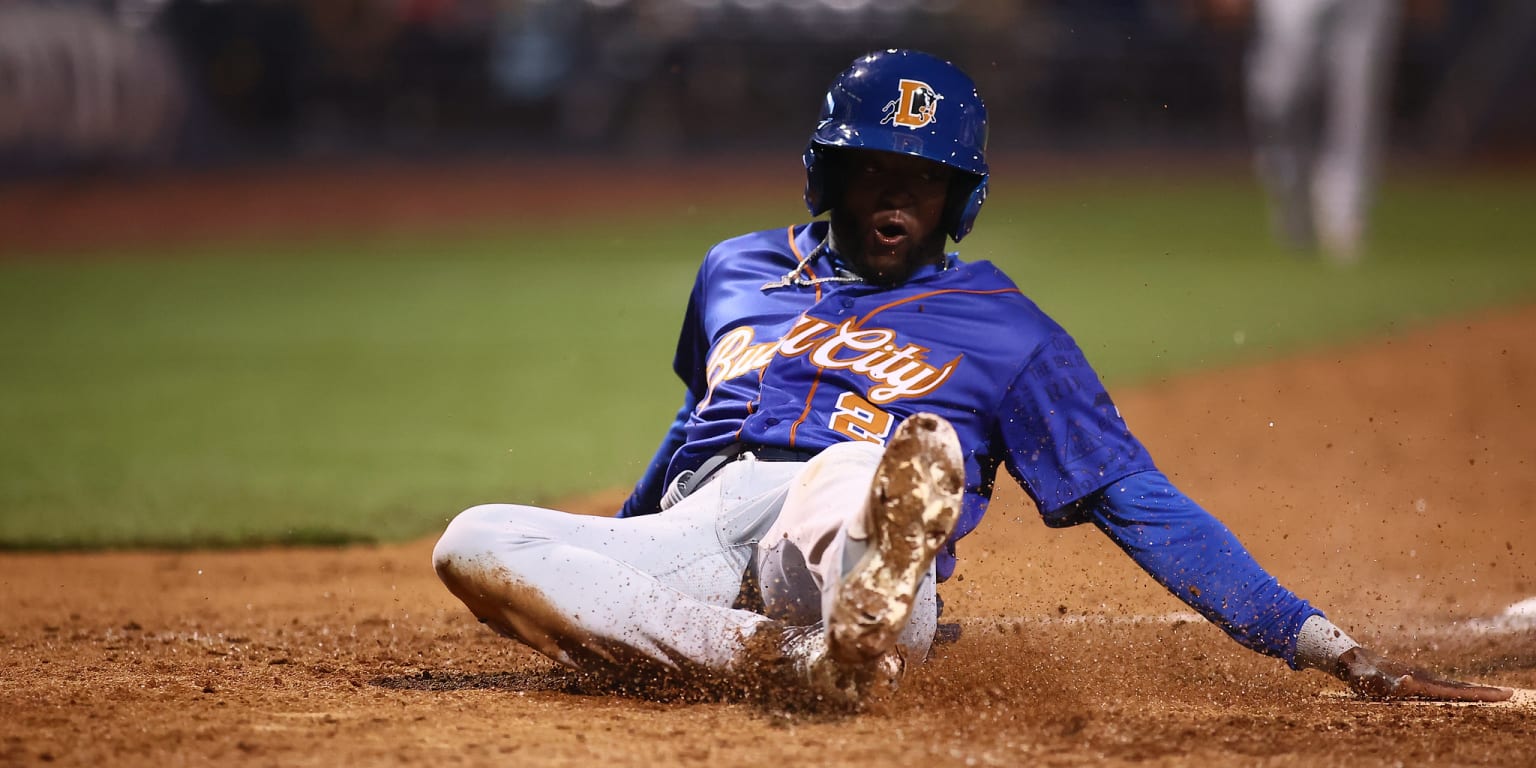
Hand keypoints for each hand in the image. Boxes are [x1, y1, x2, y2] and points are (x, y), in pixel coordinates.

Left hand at [1335, 646, 1511, 701]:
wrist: (1353, 659)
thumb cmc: (1361, 675)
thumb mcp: (1372, 682)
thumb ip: (1391, 683)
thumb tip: (1409, 681)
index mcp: (1421, 682)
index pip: (1456, 691)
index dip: (1478, 693)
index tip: (1501, 694)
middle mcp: (1425, 678)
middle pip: (1460, 687)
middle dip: (1485, 692)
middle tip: (1510, 694)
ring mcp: (1423, 678)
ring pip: (1454, 686)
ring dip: (1475, 691)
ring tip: (1497, 694)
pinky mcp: (1418, 680)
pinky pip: (1444, 687)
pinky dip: (1461, 690)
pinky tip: (1469, 693)